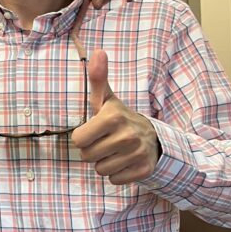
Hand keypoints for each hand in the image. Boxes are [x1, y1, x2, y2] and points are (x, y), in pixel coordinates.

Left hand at [70, 49, 158, 184]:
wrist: (152, 136)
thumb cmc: (119, 118)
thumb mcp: (106, 99)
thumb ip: (97, 78)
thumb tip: (98, 52)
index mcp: (113, 117)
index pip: (78, 140)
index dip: (83, 137)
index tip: (94, 131)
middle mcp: (127, 136)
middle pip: (88, 157)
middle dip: (93, 151)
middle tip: (106, 141)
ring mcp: (137, 154)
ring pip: (101, 169)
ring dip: (104, 162)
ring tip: (115, 151)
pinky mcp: (144, 170)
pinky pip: (115, 180)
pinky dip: (117, 173)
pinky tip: (124, 161)